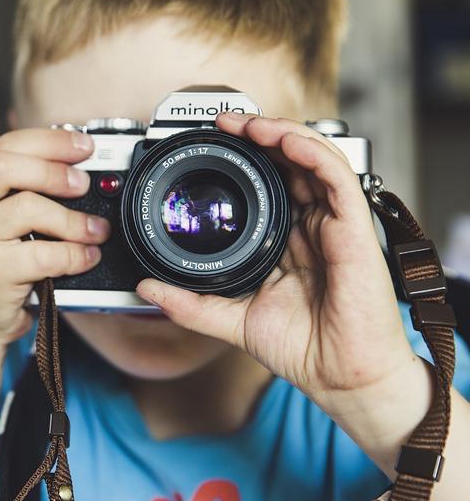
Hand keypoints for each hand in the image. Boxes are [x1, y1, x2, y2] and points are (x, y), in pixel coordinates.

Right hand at [0, 128, 109, 348]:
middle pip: (5, 166)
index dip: (47, 141)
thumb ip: (14, 190)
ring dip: (71, 217)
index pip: (2, 146)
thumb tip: (71, 163)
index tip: (81, 145)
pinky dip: (74, 253)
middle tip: (83, 183)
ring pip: (27, 207)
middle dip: (54, 169)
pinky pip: (43, 254)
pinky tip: (85, 256)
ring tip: (93, 228)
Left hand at [135, 113, 420, 410]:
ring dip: (281, 132)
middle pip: (290, 161)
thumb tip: (146, 288)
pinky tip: (284, 140)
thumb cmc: (303, 348)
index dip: (244, 158)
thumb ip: (189, 303)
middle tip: (223, 122)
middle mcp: (312, 225)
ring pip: (313, 158)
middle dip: (258, 134)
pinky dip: (310, 151)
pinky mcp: (353, 228)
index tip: (211, 143)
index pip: (269, 182)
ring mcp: (333, 223)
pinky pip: (336, 176)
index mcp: (287, 239)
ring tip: (246, 123)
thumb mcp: (230, 320)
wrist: (340, 377)